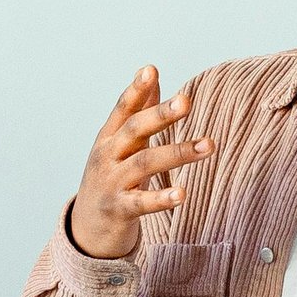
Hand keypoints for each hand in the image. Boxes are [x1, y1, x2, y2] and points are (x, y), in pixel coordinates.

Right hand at [71, 66, 212, 257]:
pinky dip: (162, 199)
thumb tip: (151, 70)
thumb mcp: (120, 143)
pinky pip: (142, 203)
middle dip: (160, 115)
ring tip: (209, 145)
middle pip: (134, 131)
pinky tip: (183, 194)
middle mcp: (107, 156)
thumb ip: (138, 109)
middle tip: (186, 100)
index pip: (123, 109)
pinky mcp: (119, 210)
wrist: (87, 227)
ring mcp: (112, 183)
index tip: (151, 70)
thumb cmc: (111, 178)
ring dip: (179, 152)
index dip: (136, 90)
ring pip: (145, 164)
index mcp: (109, 137)